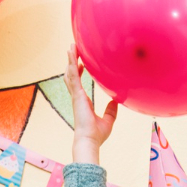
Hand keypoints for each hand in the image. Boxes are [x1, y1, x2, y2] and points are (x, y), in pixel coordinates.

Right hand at [66, 46, 117, 162]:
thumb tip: (116, 101)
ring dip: (71, 59)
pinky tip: (73, 55)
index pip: (78, 83)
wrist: (90, 140)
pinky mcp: (77, 95)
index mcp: (83, 101)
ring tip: (71, 46)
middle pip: (71, 75)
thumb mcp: (108, 120)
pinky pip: (73, 76)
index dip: (78, 72)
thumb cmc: (97, 134)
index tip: (80, 63)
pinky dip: (72, 64)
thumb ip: (111, 110)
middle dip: (71, 62)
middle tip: (73, 49)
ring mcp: (76, 95)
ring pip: (70, 73)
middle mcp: (77, 96)